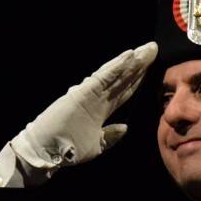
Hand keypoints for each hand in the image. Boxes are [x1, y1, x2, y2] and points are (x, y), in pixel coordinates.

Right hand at [9, 42, 157, 175]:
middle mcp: (98, 99)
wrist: (47, 152)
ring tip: (146, 49)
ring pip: (116, 75)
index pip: (124, 91)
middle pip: (123, 79)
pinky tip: (129, 56)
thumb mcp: (96, 145)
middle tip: (152, 48)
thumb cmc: (67, 150)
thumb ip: (110, 135)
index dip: (137, 79)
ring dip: (131, 62)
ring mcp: (90, 94)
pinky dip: (116, 67)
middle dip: (139, 65)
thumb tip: (125, 127)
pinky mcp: (83, 93)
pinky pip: (103, 78)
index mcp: (101, 110)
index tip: (150, 67)